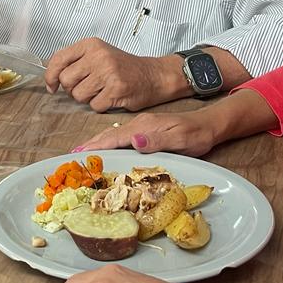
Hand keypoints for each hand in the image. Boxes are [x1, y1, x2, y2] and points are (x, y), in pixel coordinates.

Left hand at [44, 39, 185, 111]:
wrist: (153, 75)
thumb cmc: (124, 67)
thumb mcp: (99, 54)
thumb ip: (76, 62)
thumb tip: (51, 78)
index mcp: (91, 45)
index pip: (59, 59)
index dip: (50, 76)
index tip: (51, 86)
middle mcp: (98, 56)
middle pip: (66, 81)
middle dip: (73, 90)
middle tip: (87, 87)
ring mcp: (108, 73)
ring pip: (78, 96)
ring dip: (87, 99)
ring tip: (101, 91)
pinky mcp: (116, 90)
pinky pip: (94, 106)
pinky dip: (101, 106)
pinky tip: (111, 97)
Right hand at [73, 108, 221, 154]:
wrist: (210, 125)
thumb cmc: (196, 134)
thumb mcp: (179, 138)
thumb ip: (157, 139)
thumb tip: (134, 140)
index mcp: (143, 127)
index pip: (114, 137)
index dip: (96, 147)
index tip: (79, 154)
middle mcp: (139, 125)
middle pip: (110, 135)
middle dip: (91, 145)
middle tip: (72, 157)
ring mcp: (142, 127)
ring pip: (114, 136)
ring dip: (97, 145)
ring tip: (82, 155)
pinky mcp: (146, 132)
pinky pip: (121, 138)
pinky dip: (109, 144)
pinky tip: (106, 151)